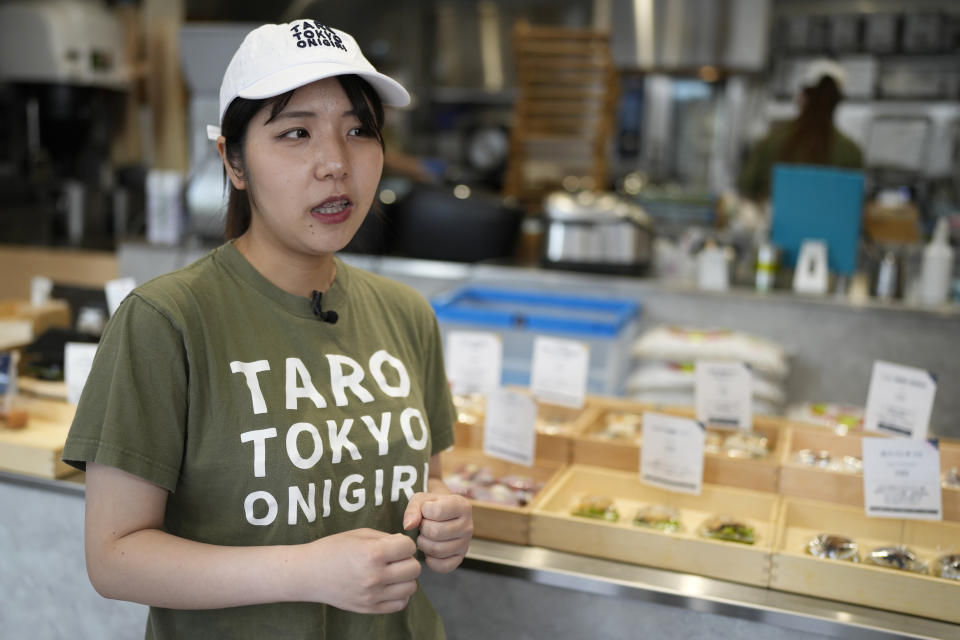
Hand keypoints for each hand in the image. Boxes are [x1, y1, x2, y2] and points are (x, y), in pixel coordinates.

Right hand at [304, 528, 419, 613]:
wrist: (309, 573)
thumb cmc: (333, 549)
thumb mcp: (359, 534)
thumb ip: (385, 538)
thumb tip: (406, 545)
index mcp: (372, 553)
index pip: (409, 547)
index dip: (405, 543)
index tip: (396, 544)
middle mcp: (374, 576)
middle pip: (414, 568)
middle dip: (407, 560)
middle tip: (395, 559)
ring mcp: (372, 595)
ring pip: (411, 588)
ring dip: (405, 578)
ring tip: (392, 573)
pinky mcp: (369, 609)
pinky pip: (400, 604)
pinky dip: (399, 594)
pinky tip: (388, 586)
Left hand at [403, 492, 472, 572]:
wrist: (441, 514)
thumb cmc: (431, 506)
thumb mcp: (421, 500)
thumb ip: (413, 509)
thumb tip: (408, 526)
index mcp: (462, 506)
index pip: (437, 511)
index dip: (424, 512)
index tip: (426, 511)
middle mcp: (468, 526)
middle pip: (435, 532)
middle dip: (422, 530)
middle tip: (423, 526)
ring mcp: (465, 544)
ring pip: (437, 550)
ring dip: (424, 544)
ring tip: (425, 537)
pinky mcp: (460, 558)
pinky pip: (443, 566)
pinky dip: (431, 561)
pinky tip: (429, 551)